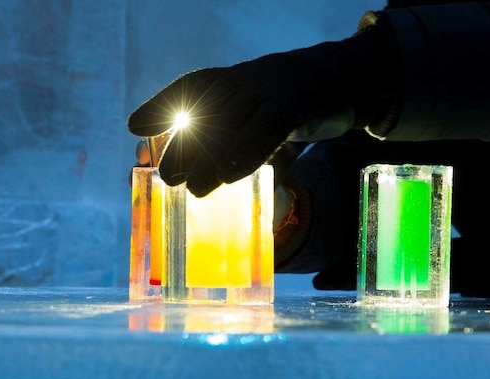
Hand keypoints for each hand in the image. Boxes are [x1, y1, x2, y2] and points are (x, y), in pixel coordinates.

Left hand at [127, 26, 391, 196]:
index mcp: (238, 79)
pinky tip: (231, 175)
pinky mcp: (301, 99)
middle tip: (167, 178)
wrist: (353, 80)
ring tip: (194, 189)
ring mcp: (274, 84)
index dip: (163, 104)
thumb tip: (215, 182)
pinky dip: (248, 149)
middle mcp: (250, 77)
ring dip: (211, 156)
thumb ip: (240, 142)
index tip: (135, 126)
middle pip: (209, 111)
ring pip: (235, 119)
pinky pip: (270, 124)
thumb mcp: (264, 118)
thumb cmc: (301, 105)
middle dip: (184, 145)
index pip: (195, 87)